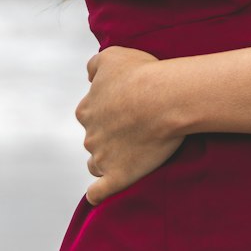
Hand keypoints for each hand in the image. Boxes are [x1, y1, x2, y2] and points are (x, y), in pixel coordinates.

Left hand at [75, 46, 183, 205]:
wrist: (163, 99)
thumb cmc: (142, 74)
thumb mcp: (113, 56)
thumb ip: (95, 65)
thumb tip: (90, 77)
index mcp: (87, 109)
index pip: (90, 113)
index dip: (109, 111)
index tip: (129, 108)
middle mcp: (90, 134)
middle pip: (94, 139)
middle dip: (109, 136)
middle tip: (137, 129)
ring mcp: (102, 157)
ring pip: (97, 163)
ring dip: (108, 160)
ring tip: (131, 155)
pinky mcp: (117, 176)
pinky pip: (98, 191)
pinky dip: (97, 193)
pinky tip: (99, 194)